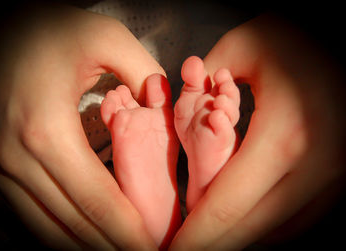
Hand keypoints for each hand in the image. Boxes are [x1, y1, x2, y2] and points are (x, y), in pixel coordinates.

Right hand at [0, 3, 164, 249]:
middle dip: (112, 245)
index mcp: (47, 132)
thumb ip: (144, 75)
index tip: (153, 248)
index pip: (98, 202)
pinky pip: (27, 212)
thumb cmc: (46, 28)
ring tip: (118, 248)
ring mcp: (1, 165)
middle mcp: (17, 158)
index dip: (129, 233)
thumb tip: (163, 108)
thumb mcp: (105, 39)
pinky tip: (79, 235)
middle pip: (72, 223)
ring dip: (84, 244)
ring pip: (46, 226)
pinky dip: (57, 229)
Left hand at [170, 14, 345, 249]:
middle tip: (184, 246)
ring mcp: (333, 178)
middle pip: (250, 228)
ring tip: (208, 229)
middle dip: (211, 241)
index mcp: (281, 139)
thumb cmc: (300, 40)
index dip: (195, 236)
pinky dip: (266, 223)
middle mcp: (313, 169)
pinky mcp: (338, 178)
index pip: (225, 206)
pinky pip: (298, 218)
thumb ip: (201, 88)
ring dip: (238, 233)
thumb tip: (180, 118)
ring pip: (276, 229)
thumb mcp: (243, 50)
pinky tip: (246, 214)